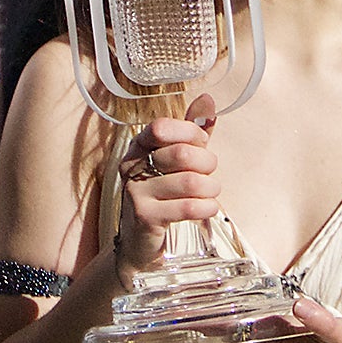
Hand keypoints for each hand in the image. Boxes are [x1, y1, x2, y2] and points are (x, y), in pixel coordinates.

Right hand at [114, 94, 219, 286]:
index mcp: (137, 147)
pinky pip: (188, 206)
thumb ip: (192, 132)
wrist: (140, 243)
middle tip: (210, 174)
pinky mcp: (145, 217)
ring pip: (189, 182)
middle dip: (207, 163)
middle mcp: (131, 166)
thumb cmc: (163, 195)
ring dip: (210, 188)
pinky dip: (207, 207)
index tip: (202, 144)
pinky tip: (208, 208)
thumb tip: (208, 99)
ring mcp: (134, 192)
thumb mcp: (177, 161)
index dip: (191, 133)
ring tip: (210, 193)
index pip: (163, 127)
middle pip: (181, 154)